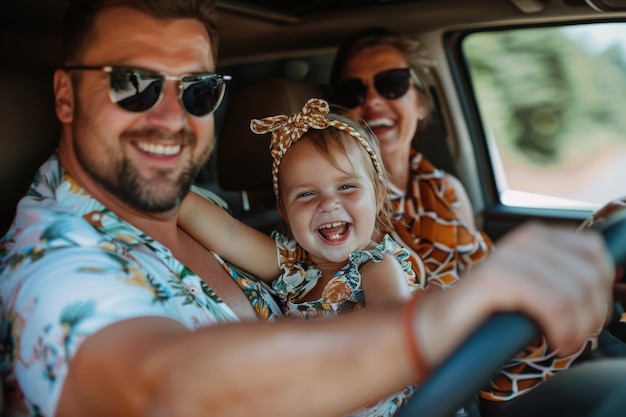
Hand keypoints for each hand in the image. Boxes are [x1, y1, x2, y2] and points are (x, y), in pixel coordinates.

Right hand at [417, 222, 614, 366]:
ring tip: (562, 342)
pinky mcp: (496, 279)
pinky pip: (554, 305)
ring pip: (575, 292)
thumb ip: (564, 279)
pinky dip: (562, 330)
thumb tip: (605, 289)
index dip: (601, 289)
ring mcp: (508, 256)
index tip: (587, 316)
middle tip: (575, 336)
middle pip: (590, 274)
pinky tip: (553, 341)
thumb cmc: (487, 314)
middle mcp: (523, 239)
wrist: (438, 327)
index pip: (595, 251)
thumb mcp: (534, 288)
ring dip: (577, 328)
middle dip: (592, 315)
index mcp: (535, 236)